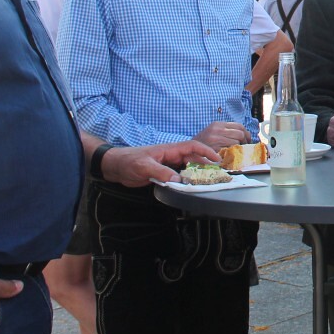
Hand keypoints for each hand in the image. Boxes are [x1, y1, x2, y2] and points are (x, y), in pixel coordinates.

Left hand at [103, 140, 221, 186]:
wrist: (115, 166)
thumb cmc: (128, 161)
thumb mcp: (144, 167)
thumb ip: (161, 172)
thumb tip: (178, 180)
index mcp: (169, 150)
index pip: (192, 147)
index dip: (205, 152)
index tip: (216, 159)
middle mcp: (170, 156)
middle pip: (193, 158)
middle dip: (206, 164)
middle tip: (217, 173)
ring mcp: (167, 164)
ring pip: (186, 167)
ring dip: (196, 173)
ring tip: (207, 181)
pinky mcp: (163, 173)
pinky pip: (178, 176)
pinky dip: (185, 180)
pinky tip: (190, 186)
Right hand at [193, 121, 250, 148]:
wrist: (188, 151)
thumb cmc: (203, 143)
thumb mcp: (213, 132)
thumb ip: (226, 132)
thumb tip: (246, 135)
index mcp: (217, 124)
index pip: (239, 126)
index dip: (246, 133)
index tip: (248, 140)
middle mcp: (217, 130)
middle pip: (240, 134)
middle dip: (245, 141)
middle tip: (244, 147)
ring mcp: (215, 139)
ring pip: (237, 142)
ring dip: (239, 148)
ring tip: (237, 152)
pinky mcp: (214, 149)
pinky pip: (230, 151)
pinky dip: (233, 153)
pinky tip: (232, 155)